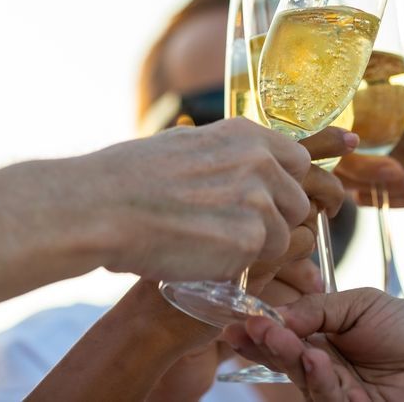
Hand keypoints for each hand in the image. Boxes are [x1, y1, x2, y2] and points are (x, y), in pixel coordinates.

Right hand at [81, 118, 354, 281]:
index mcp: (246, 135)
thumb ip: (226, 155)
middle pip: (299, 201)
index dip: (292, 185)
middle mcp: (261, 161)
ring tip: (215, 248)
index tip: (290, 199)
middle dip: (277, 221)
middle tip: (242, 234)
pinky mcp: (252, 238)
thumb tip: (244, 160)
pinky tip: (210, 260)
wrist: (102, 207)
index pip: (301, 159)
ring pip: (287, 235)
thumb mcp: (186, 146)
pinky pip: (266, 261)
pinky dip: (244, 267)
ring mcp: (260, 199)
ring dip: (260, 248)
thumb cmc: (129, 179)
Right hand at [222, 289, 403, 401]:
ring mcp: (340, 396)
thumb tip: (276, 316)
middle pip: (285, 360)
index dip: (259, 329)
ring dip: (288, 357)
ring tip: (280, 336)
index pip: (284, 336)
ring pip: (301, 381)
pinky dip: (318, 379)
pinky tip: (316, 360)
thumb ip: (318, 308)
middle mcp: (328, 370)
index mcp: (327, 341)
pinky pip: (326, 399)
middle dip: (265, 343)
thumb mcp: (362, 304)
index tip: (235, 319)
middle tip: (251, 327)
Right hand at [335, 84, 403, 244]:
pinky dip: (399, 200)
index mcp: (363, 109)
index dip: (332, 134)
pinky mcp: (375, 189)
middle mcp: (355, 139)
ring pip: (353, 185)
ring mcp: (363, 166)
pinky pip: (375, 202)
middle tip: (395, 169)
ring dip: (387, 188)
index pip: (330, 122)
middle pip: (336, 161)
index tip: (353, 140)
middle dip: (364, 170)